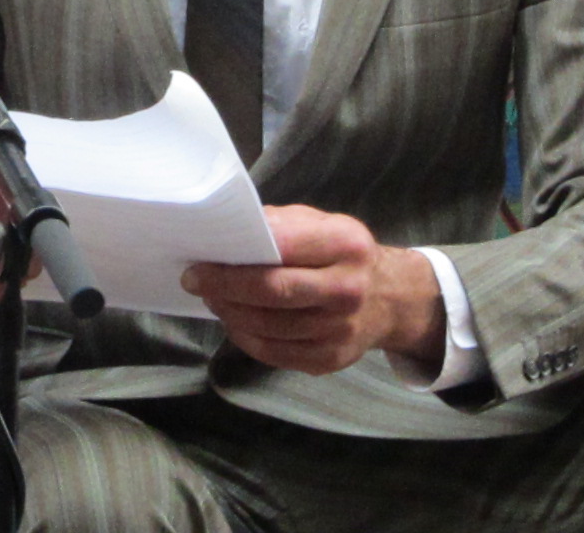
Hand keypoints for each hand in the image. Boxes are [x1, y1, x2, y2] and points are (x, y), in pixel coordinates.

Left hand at [180, 204, 445, 376]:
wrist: (389, 299)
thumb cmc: (341, 253)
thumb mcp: (319, 224)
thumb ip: (279, 226)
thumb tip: (225, 234)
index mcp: (345, 244)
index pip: (280, 250)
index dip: (235, 259)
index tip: (200, 261)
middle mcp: (348, 288)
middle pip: (273, 293)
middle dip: (224, 288)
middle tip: (194, 281)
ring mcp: (341, 329)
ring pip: (269, 327)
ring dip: (231, 314)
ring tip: (212, 299)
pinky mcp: (331, 359)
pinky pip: (276, 353)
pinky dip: (246, 338)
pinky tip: (235, 321)